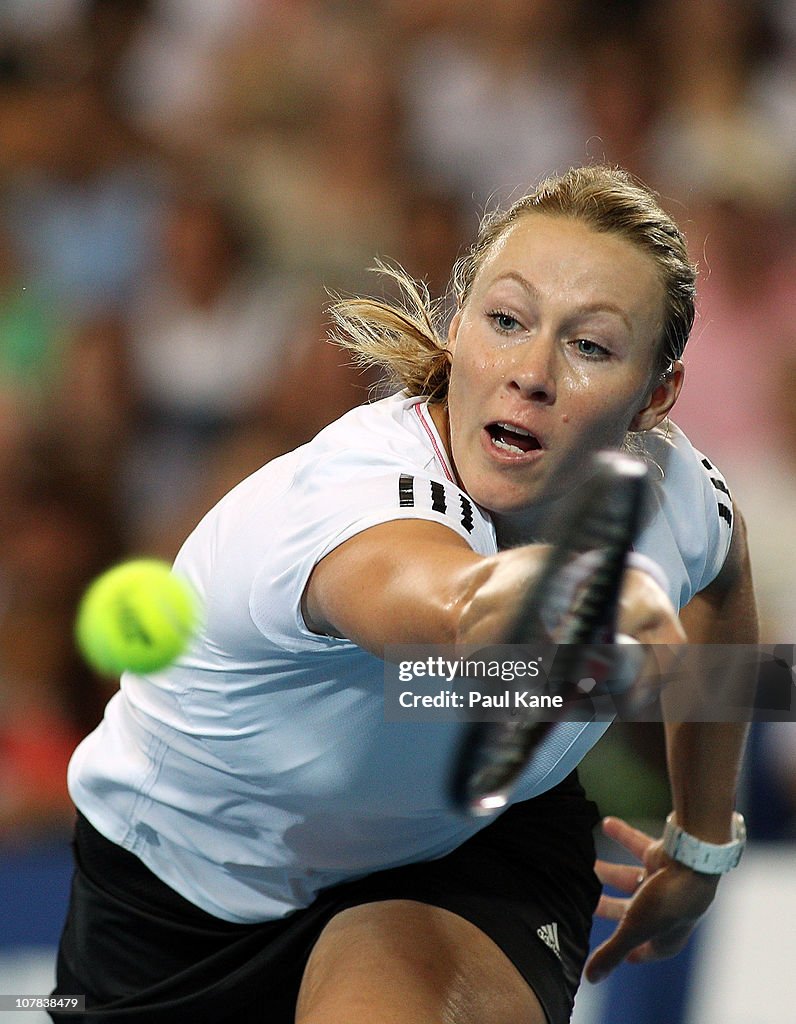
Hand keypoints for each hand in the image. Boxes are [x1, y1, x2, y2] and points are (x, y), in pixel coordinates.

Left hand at [585, 816, 718, 982]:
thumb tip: (590, 979)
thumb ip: (611, 952)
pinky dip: (622, 835)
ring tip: (586, 860)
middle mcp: (668, 910)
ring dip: (608, 870)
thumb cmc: (670, 899)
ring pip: (631, 877)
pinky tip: (605, 824)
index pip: (643, 950)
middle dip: (607, 906)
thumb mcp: (635, 928)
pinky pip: (638, 845)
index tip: (616, 955)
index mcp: (665, 935)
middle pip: (631, 911)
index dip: (628, 952)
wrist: (695, 857)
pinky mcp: (664, 855)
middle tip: (583, 899)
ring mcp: (666, 882)